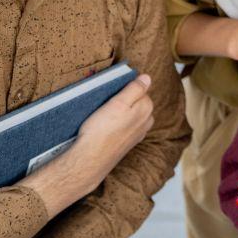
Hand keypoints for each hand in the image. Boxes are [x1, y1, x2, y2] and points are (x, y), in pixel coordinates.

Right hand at [19, 74, 154, 219]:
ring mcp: (138, 134)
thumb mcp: (118, 103)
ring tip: (104, 115)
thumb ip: (135, 89)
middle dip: (125, 100)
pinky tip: (107, 127)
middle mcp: (146, 122)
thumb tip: (147, 77)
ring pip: (132, 115)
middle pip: (137, 102)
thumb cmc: (102, 130)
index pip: (141, 89)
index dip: (125, 89)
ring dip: (121, 113)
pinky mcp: (128, 143)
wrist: (91, 159)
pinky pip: (126, 127)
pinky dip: (119, 125)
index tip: (112, 93)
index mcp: (146, 109)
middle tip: (107, 103)